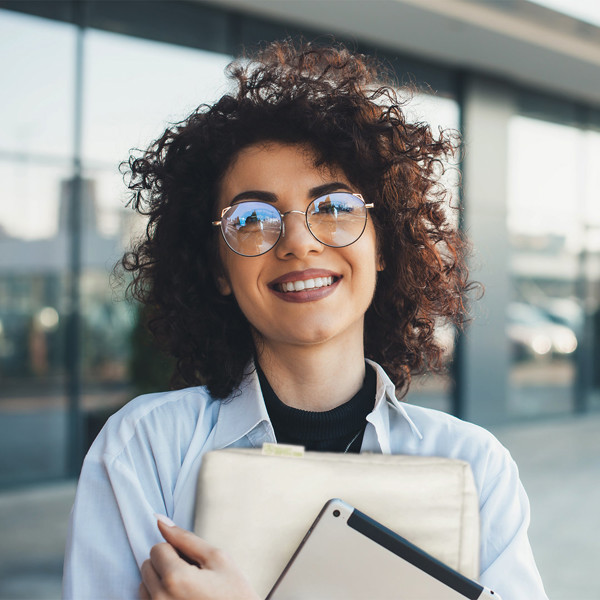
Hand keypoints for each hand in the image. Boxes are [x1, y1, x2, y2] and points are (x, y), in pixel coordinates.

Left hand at [140, 515, 259, 599]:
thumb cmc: (233, 592)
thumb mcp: (217, 558)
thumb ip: (185, 538)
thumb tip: (159, 520)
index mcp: (176, 578)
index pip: (157, 548)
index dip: (176, 550)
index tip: (192, 562)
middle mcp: (160, 599)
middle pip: (147, 565)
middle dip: (166, 565)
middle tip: (191, 576)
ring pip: (144, 584)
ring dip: (160, 582)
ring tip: (186, 590)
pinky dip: (159, 597)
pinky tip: (180, 598)